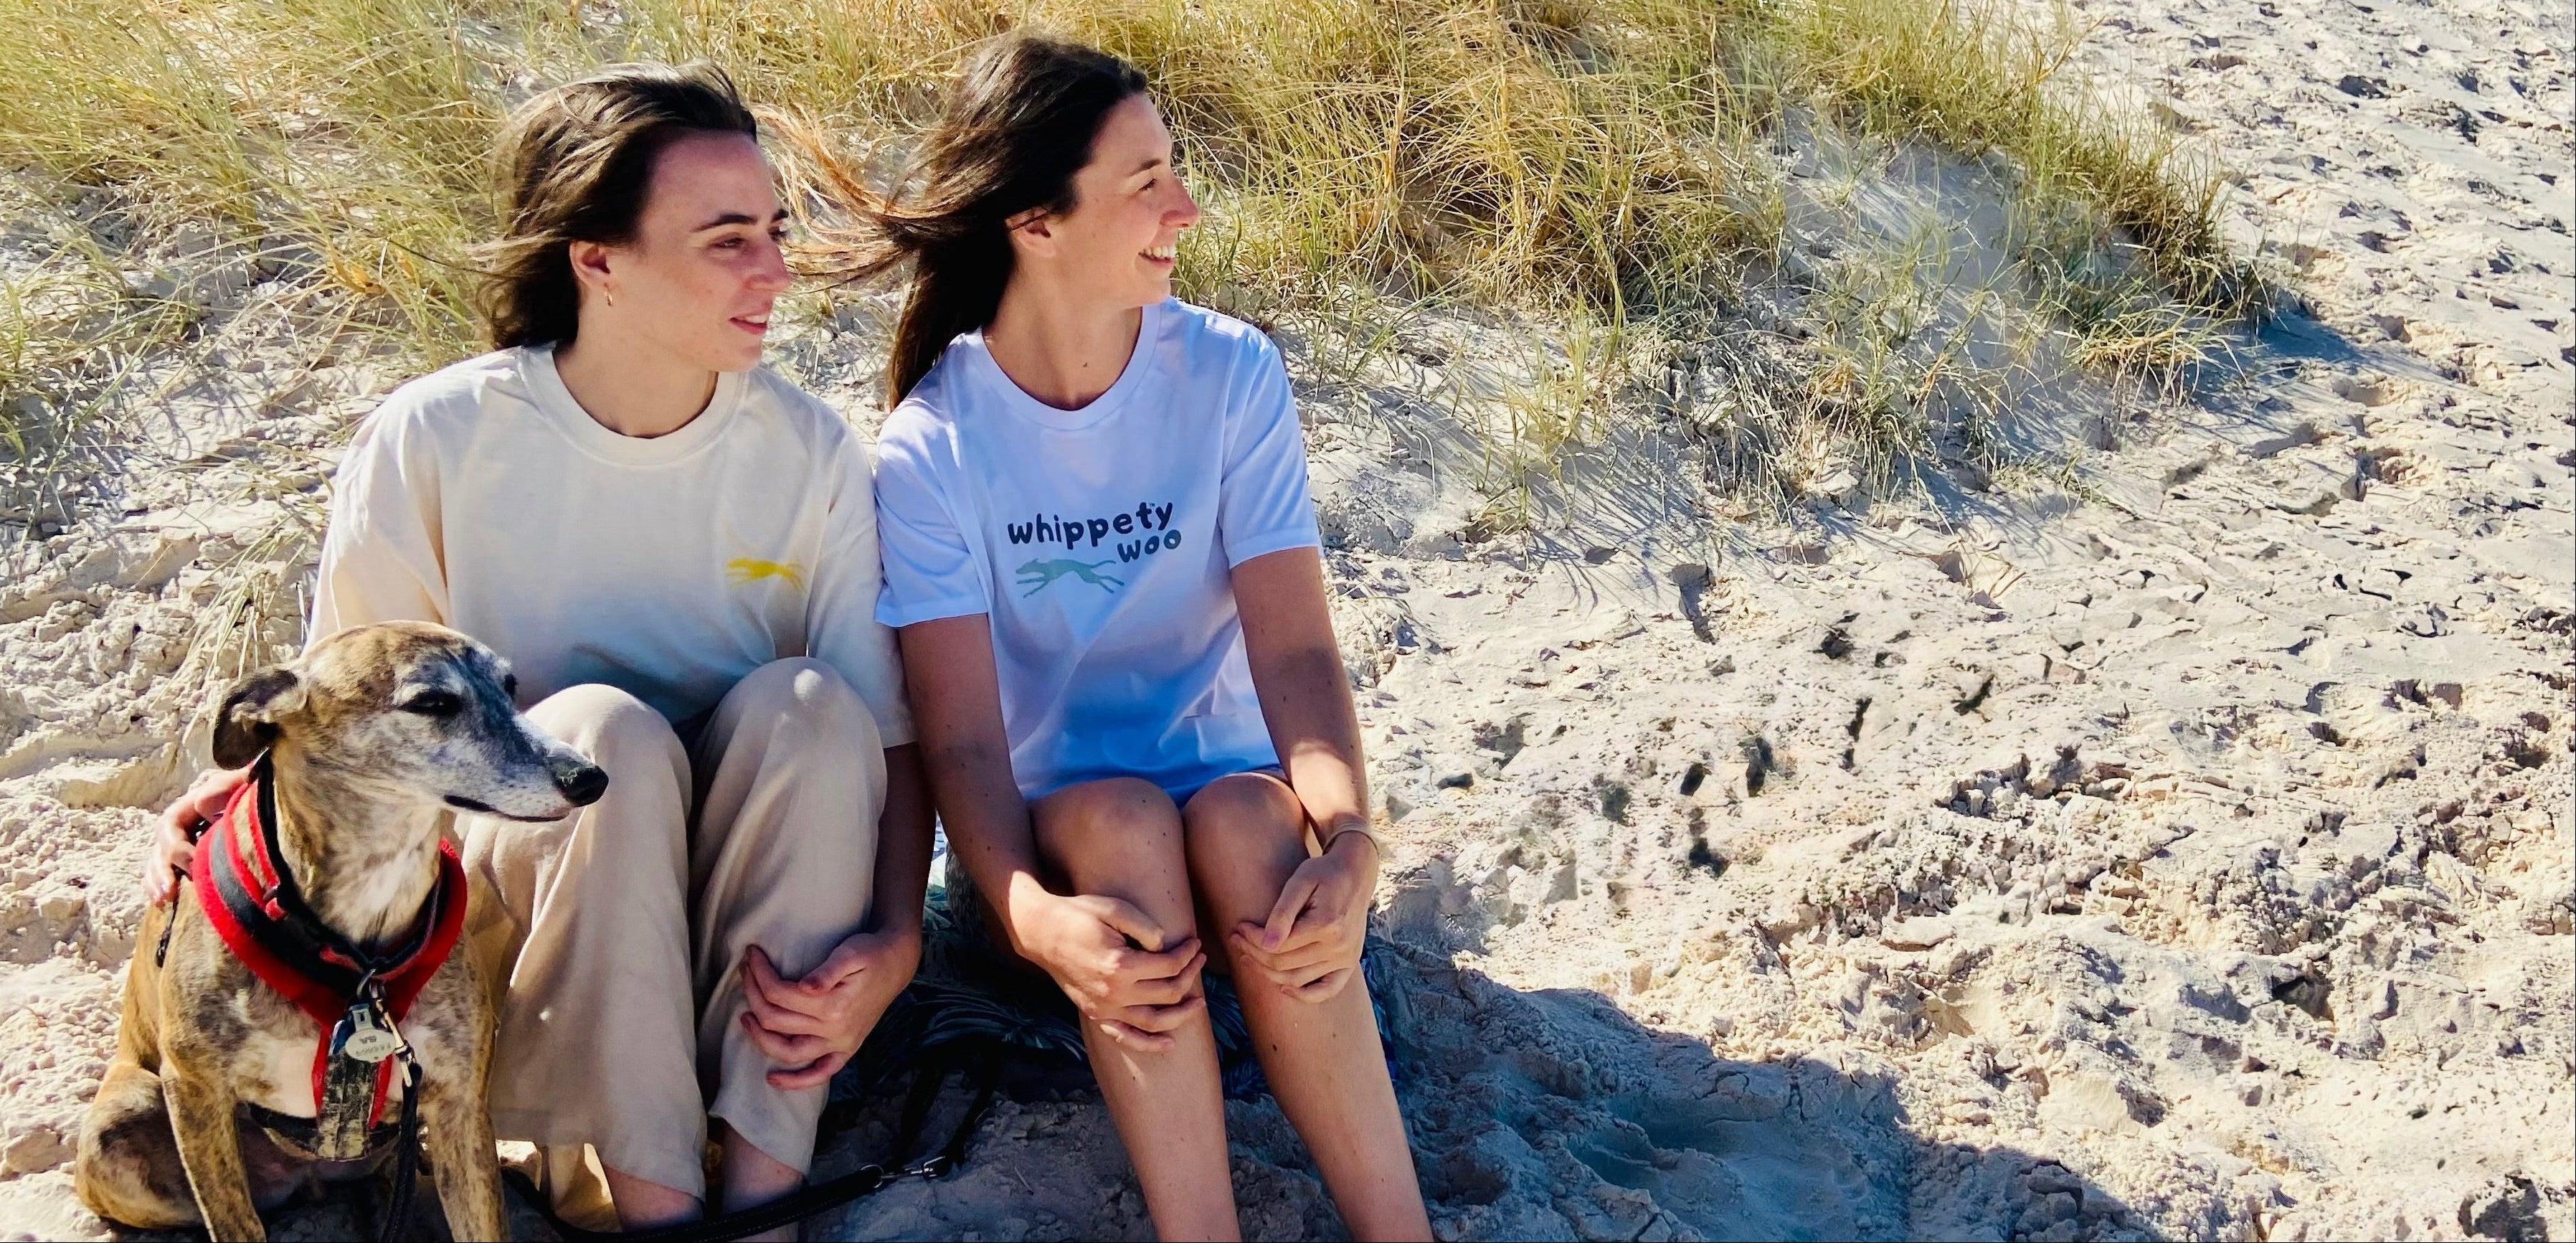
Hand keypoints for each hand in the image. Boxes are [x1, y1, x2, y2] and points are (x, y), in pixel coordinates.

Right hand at [144, 767, 248, 905]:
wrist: (265, 801)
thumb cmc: (252, 791)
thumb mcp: (242, 782)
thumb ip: (225, 787)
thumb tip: (201, 805)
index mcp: (190, 807)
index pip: (170, 825)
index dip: (176, 846)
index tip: (192, 863)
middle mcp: (181, 827)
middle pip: (161, 848)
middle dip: (163, 870)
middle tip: (169, 891)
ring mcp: (182, 844)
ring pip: (158, 862)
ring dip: (157, 881)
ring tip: (163, 900)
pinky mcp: (187, 860)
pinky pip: (165, 873)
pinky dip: (159, 886)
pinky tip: (162, 903)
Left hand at [736, 929, 920, 1089]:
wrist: (896, 964)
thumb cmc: (870, 953)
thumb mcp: (851, 952)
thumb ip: (828, 971)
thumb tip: (806, 986)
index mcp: (834, 1005)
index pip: (779, 993)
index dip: (759, 973)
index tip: (751, 954)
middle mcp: (835, 1030)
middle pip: (776, 1019)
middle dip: (753, 993)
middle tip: (745, 972)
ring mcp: (840, 1044)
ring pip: (787, 1050)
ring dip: (759, 1036)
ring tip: (746, 1017)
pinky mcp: (845, 1051)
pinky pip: (819, 1074)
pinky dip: (796, 1081)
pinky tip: (773, 1079)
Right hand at [1011, 887, 1205, 1051]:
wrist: (1042, 933)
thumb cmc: (1080, 915)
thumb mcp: (1115, 909)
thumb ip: (1146, 928)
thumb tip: (1168, 946)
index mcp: (1121, 965)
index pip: (1170, 966)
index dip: (1188, 954)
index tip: (1195, 944)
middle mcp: (1114, 992)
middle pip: (1167, 993)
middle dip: (1190, 976)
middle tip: (1199, 962)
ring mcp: (1104, 1007)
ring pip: (1154, 1021)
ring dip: (1181, 1015)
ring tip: (1198, 1004)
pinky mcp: (1095, 1013)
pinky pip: (1125, 1037)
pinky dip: (1148, 1044)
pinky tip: (1168, 1044)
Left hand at [1231, 829, 1377, 1002]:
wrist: (1355, 874)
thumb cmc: (1323, 873)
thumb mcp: (1299, 882)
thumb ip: (1282, 913)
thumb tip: (1267, 945)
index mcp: (1327, 924)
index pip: (1278, 945)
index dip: (1253, 939)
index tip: (1239, 928)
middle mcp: (1339, 946)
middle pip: (1284, 964)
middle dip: (1254, 954)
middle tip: (1237, 940)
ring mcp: (1346, 958)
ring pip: (1298, 979)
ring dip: (1269, 972)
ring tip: (1249, 957)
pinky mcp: (1349, 963)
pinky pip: (1327, 990)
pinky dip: (1305, 995)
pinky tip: (1284, 987)